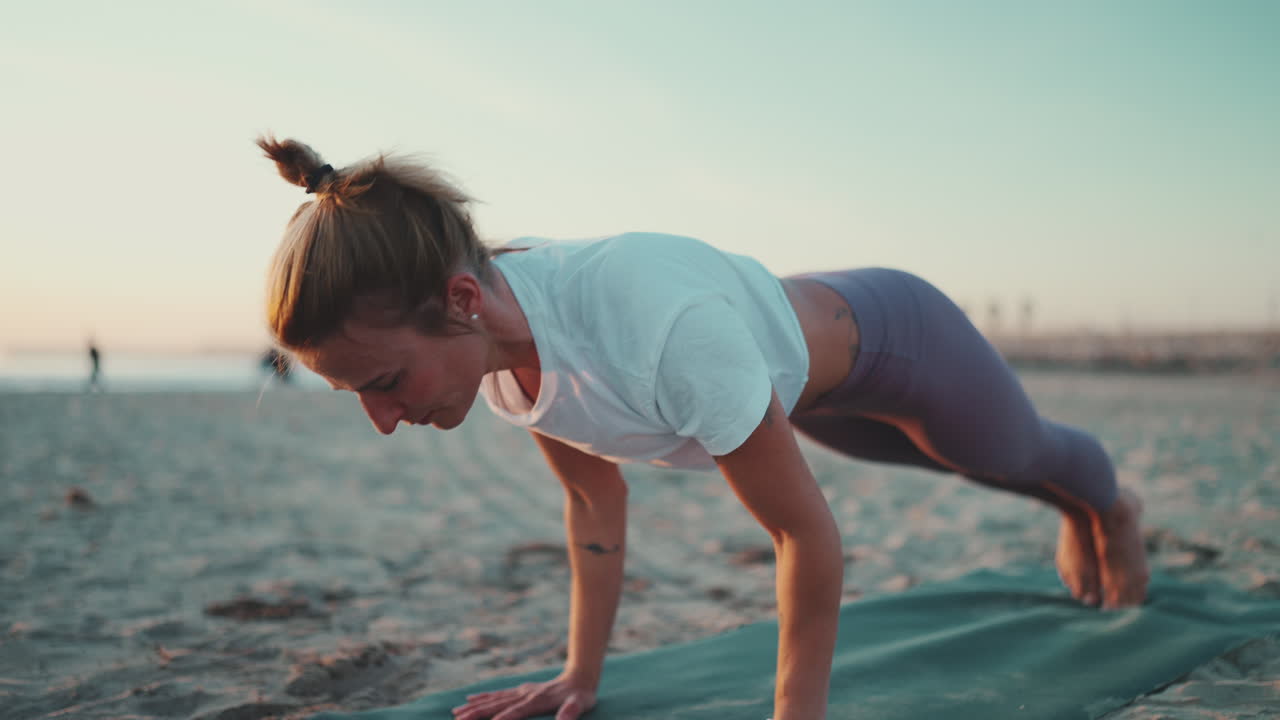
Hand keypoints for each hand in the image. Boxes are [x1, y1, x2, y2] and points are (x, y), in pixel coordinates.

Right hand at [450, 674, 595, 719]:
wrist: (580, 677)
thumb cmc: (580, 696)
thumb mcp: (580, 704)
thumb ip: (571, 712)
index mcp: (536, 701)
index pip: (515, 712)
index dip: (502, 719)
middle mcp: (525, 695)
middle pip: (496, 705)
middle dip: (476, 713)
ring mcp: (521, 691)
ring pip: (493, 699)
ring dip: (474, 706)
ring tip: (456, 712)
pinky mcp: (521, 690)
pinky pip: (497, 694)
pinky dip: (482, 697)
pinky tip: (469, 698)